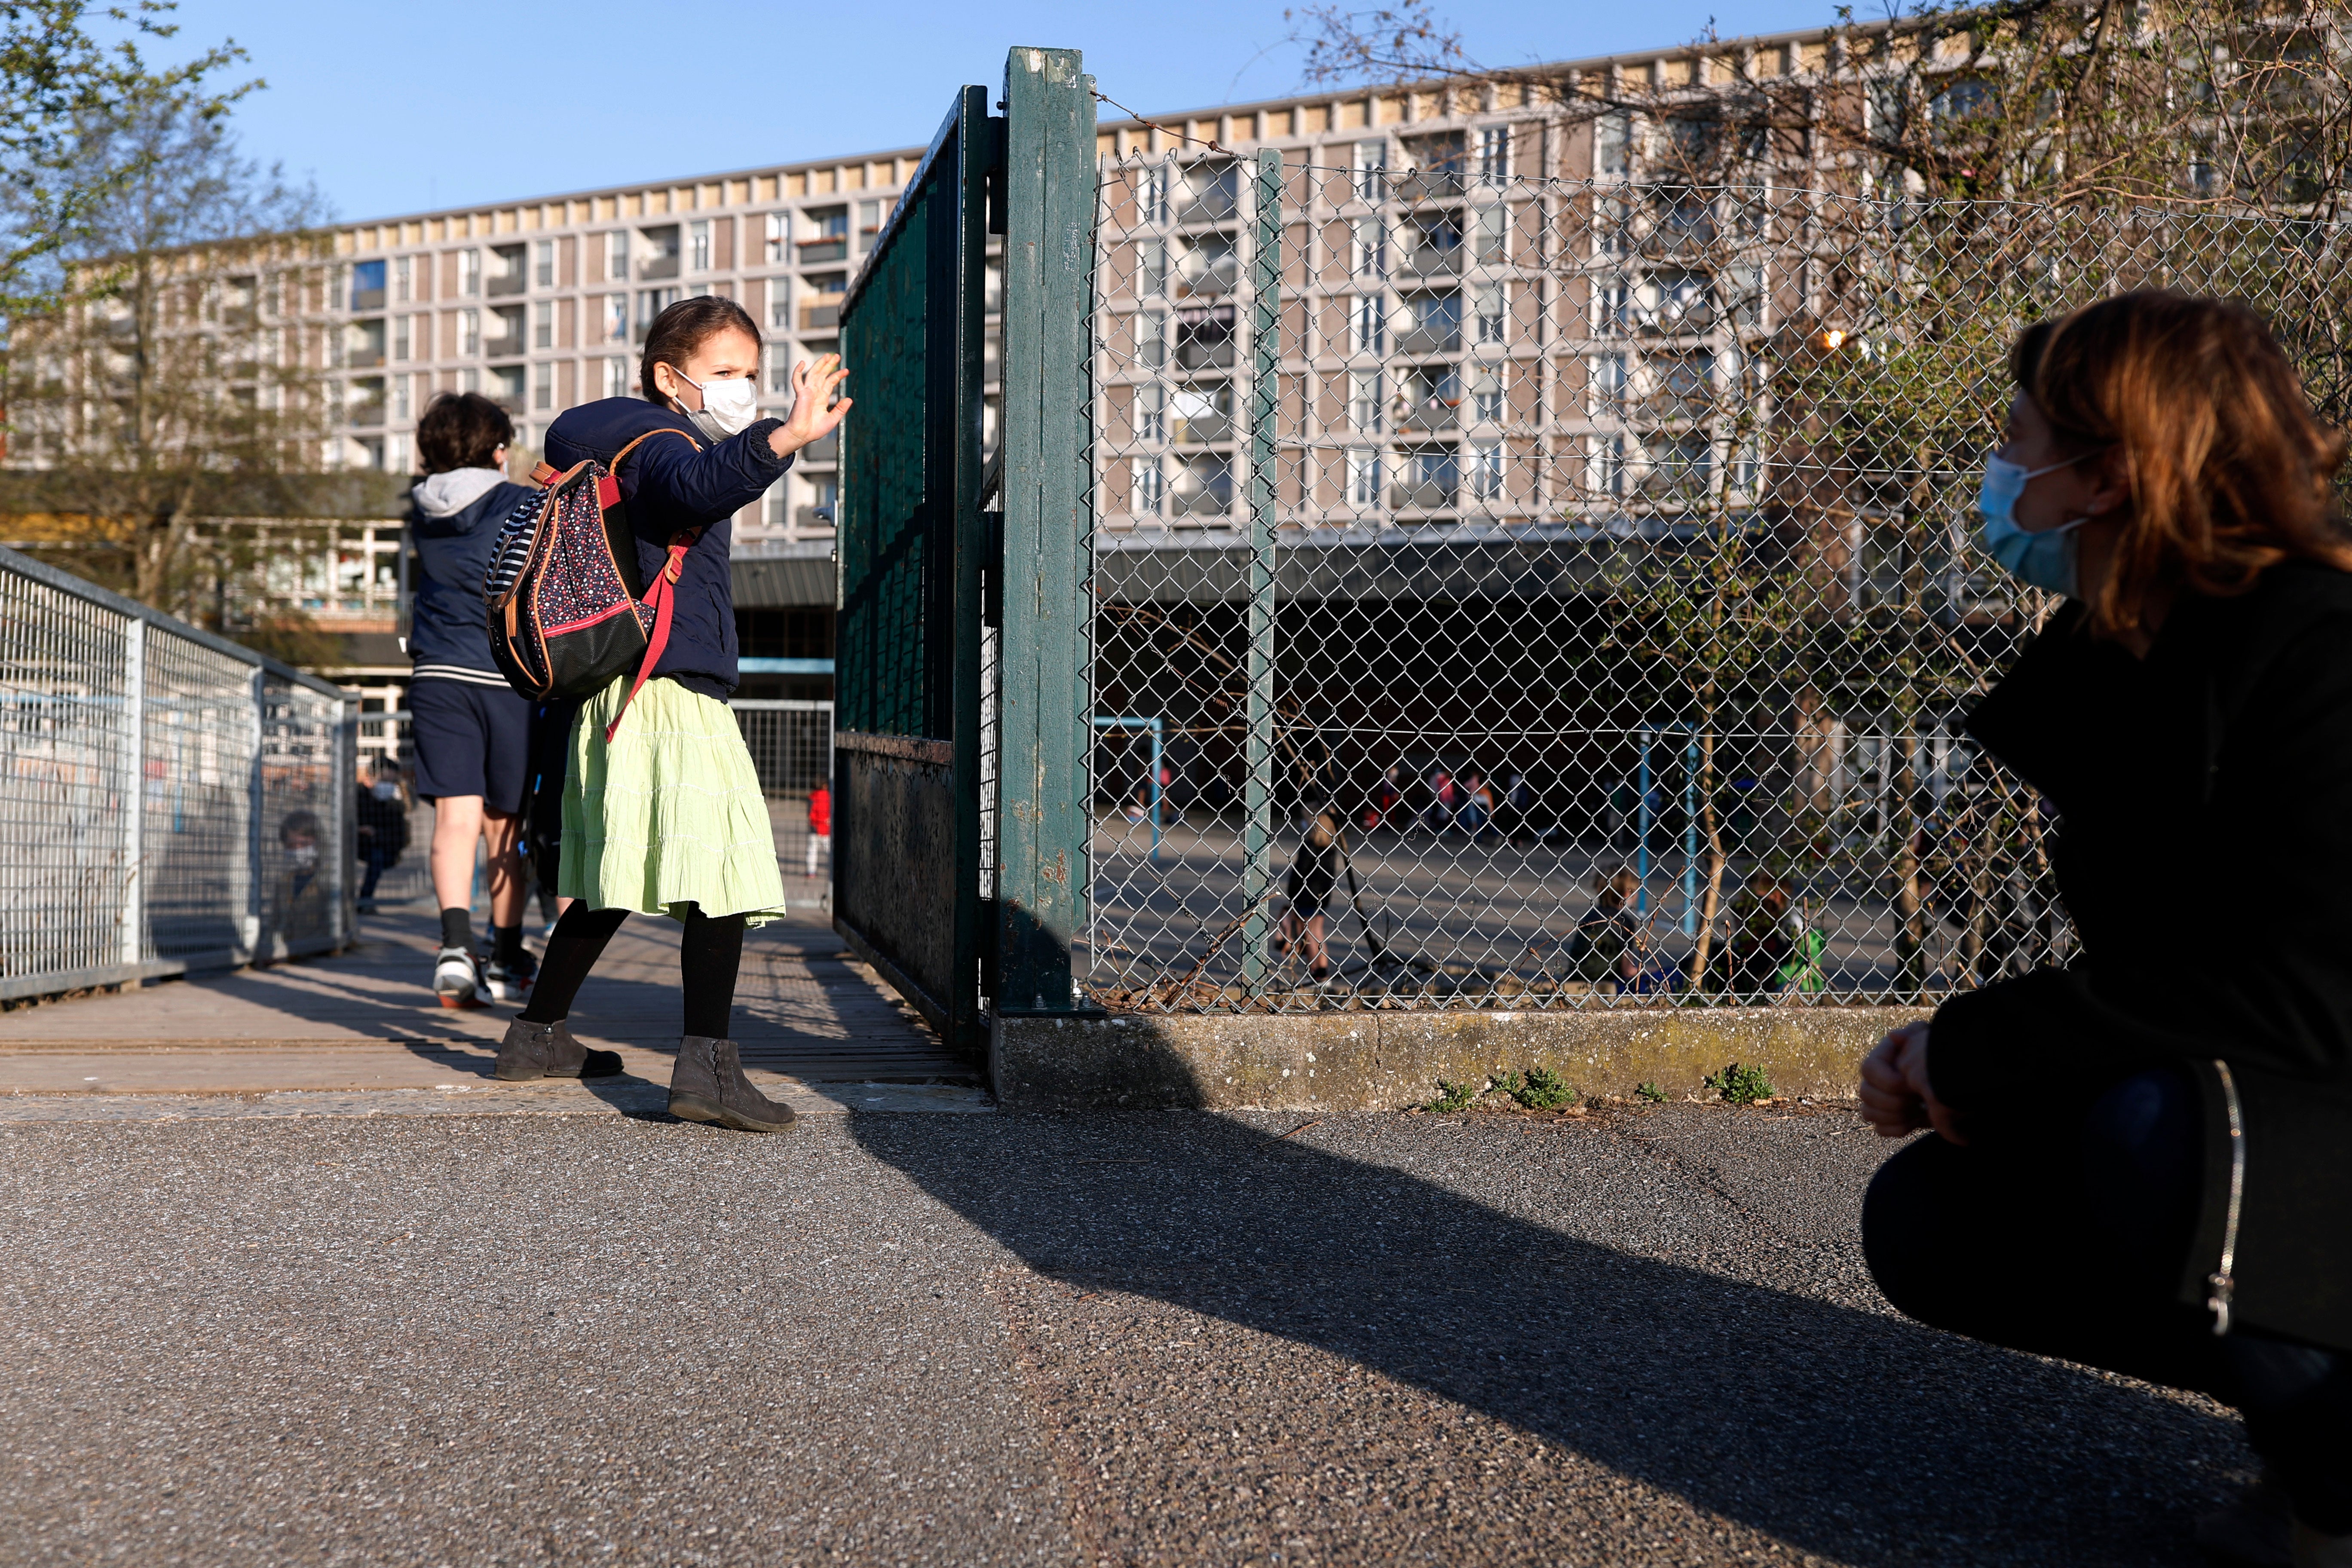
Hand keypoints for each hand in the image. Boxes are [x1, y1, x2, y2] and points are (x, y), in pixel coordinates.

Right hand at [768, 354, 850, 458]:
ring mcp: (807, 392)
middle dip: (829, 365)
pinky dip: (798, 371)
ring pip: (813, 374)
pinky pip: (797, 380)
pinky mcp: (800, 394)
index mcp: (822, 398)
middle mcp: (814, 393)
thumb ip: (840, 409)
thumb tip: (850, 399)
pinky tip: (803, 363)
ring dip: (820, 364)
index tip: (846, 370)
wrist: (802, 435)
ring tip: (828, 355)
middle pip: (822, 375)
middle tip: (837, 356)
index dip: (837, 375)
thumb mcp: (832, 419)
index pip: (830, 383)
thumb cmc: (815, 430)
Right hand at [1858, 1021, 1967, 1143]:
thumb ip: (1912, 1033)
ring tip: (1920, 1110)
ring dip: (1897, 1116)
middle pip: (1865, 1094)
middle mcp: (1872, 1080)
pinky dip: (1898, 1129)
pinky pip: (1880, 1130)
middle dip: (1894, 1101)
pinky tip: (1917, 1120)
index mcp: (1880, 1059)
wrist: (1948, 1078)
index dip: (1887, 1080)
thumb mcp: (1928, 1038)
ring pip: (1869, 1113)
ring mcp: (1876, 1101)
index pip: (1868, 1069)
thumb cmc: (1936, 1055)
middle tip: (1919, 1100)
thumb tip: (1893, 1036)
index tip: (1911, 1084)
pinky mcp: (1886, 1119)